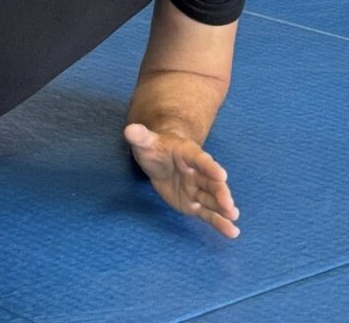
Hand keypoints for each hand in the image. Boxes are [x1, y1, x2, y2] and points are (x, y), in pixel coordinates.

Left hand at [124, 123, 239, 237]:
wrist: (160, 158)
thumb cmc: (155, 147)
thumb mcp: (145, 141)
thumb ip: (140, 136)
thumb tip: (129, 130)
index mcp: (188, 154)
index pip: (200, 159)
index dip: (210, 167)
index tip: (222, 175)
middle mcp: (197, 173)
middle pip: (211, 182)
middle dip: (221, 193)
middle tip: (228, 204)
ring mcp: (197, 189)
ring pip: (212, 199)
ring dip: (224, 208)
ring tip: (233, 217)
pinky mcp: (193, 204)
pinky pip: (207, 213)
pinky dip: (220, 223)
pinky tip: (232, 232)